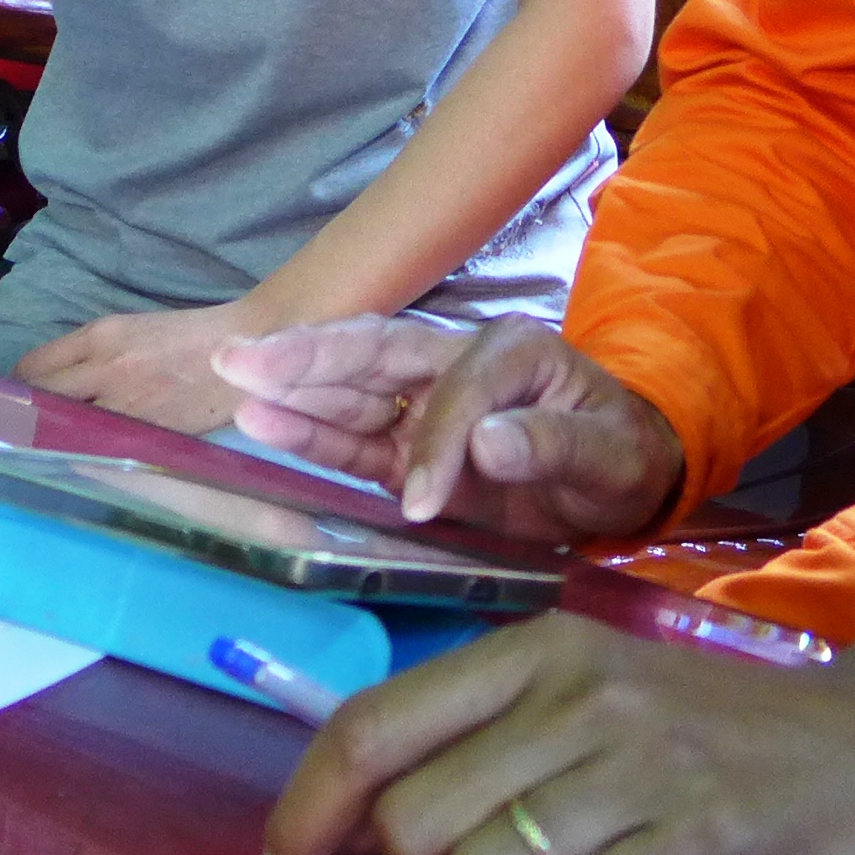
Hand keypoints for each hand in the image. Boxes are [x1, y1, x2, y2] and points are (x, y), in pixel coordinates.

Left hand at [19, 302, 260, 433]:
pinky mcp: (149, 432)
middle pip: (39, 399)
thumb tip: (56, 385)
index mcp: (101, 335)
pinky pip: (101, 449)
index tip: (21, 401)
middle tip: (30, 428)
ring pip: (66, 429)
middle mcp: (104, 368)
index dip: (20, 388)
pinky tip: (92, 456)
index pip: (32, 367)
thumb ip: (92, 354)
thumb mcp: (133, 330)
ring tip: (56, 445)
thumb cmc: (190, 338)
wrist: (249, 348)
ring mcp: (126, 404)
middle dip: (28, 415)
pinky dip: (90, 453)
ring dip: (56, 437)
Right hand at [213, 315, 681, 536]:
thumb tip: (487, 443)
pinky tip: (261, 422)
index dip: (435, 443)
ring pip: (352, 392)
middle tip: (240, 356)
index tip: (423, 502)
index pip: (456, 391)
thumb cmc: (620, 456)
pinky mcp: (407, 449)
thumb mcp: (609, 455)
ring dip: (294, 388)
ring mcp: (425, 406)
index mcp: (509, 352)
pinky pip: (354, 441)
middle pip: (376, 355)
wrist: (622, 480)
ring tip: (231, 379)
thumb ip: (552, 446)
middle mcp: (455, 366)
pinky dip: (310, 434)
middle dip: (309, 357)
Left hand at [260, 603, 854, 854]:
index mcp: (539, 653)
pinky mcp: (694, 847)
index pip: (373, 728)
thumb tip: (371, 817)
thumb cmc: (718, 728)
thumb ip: (490, 733)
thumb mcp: (597, 690)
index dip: (306, 812)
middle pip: (413, 826)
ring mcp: (639, 772)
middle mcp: (578, 699)